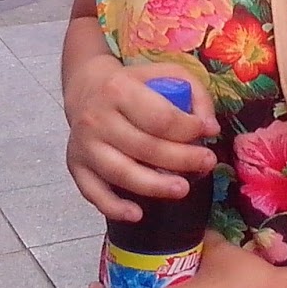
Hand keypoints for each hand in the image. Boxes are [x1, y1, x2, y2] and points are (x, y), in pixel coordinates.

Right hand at [64, 57, 219, 221]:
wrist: (86, 88)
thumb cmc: (134, 84)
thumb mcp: (166, 73)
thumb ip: (194, 94)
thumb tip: (210, 128)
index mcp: (119, 90)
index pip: (159, 117)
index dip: (188, 128)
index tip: (207, 131)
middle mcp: (97, 119)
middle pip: (144, 147)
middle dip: (182, 159)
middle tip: (208, 163)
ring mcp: (84, 145)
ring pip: (121, 173)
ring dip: (155, 186)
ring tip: (183, 189)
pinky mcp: (75, 166)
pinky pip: (93, 192)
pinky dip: (114, 207)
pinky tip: (137, 214)